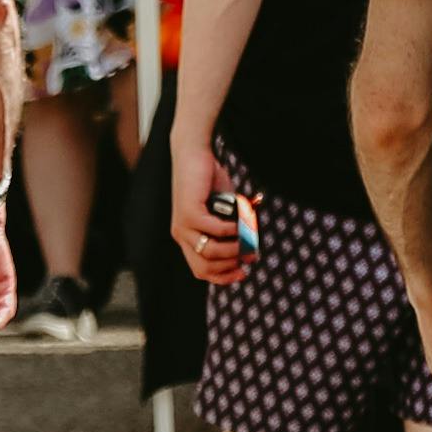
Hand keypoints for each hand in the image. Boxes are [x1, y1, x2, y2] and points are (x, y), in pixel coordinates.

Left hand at [171, 123, 250, 287]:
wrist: (195, 154)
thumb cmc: (210, 182)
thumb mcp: (222, 211)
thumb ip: (231, 230)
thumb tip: (250, 248)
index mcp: (187, 238)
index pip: (201, 271)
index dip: (223, 277)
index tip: (243, 273)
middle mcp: (181, 235)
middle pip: (206, 267)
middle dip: (231, 266)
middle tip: (250, 255)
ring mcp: (183, 225)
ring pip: (211, 252)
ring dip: (234, 249)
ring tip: (249, 239)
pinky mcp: (188, 213)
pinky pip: (215, 231)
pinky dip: (232, 229)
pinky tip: (241, 222)